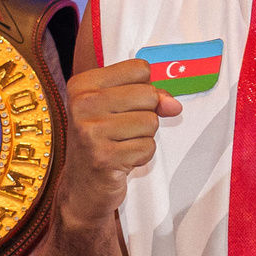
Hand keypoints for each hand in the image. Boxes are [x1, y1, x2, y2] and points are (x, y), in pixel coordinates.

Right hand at [58, 58, 181, 225]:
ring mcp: (91, 131)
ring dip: (144, 137)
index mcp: (82, 85)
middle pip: (148, 94)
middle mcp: (82, 104)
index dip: (143, 88)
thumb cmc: (102, 141)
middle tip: (123, 130)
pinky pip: (148, 147)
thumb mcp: (117, 109)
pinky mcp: (104, 157)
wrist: (82, 187)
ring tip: (121, 145)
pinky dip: (141, 156)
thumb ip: (148, 97)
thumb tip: (174, 105)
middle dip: (146, 114)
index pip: (139, 69)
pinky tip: (122, 160)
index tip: (124, 105)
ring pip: (151, 122)